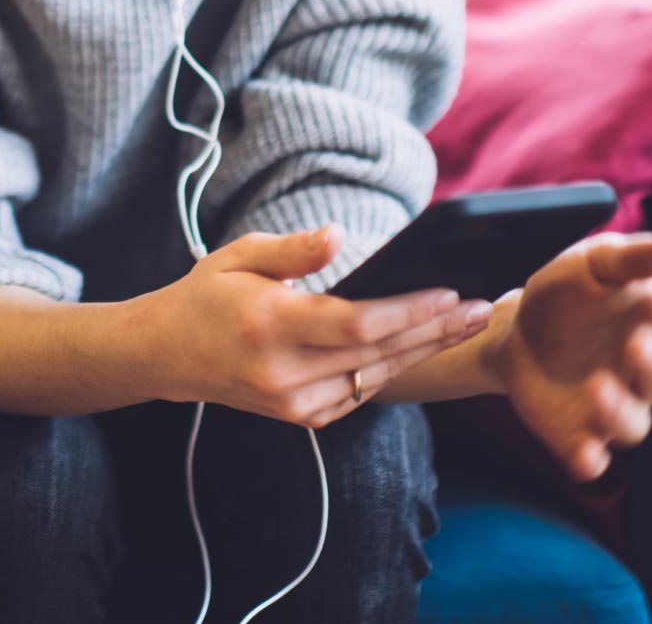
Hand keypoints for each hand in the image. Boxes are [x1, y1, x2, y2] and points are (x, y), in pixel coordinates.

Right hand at [158, 223, 493, 427]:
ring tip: (467, 324)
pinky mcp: (301, 418)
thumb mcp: (240, 255)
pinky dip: (394, 367)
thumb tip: (339, 233)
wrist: (169, 354)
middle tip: (482, 307)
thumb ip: (294, 249)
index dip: (407, 310)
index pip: (355, 323)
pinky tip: (424, 344)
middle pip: (378, 353)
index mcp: (270, 326)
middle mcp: (284, 374)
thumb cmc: (209, 294)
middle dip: (435, 329)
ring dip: (426, 349)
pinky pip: (359, 391)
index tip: (448, 291)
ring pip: (375, 376)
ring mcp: (293, 403)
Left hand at [483, 231, 651, 482]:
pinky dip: (591, 461)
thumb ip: (637, 258)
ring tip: (598, 388)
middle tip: (637, 344)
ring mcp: (616, 405)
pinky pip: (593, 456)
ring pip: (635, 424)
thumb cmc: (568, 290)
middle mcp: (646, 372)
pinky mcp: (580, 434)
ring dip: (622, 411)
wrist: (514, 324)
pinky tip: (585, 457)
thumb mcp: (595, 262)